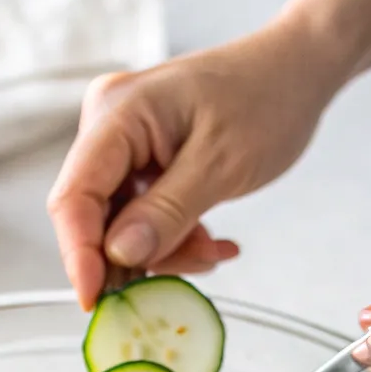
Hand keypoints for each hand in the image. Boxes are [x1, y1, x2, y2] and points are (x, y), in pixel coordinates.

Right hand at [47, 23, 339, 308]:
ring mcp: (122, 146)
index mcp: (117, 114)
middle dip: (138, 255)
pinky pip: (140, 218)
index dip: (79, 255)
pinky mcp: (140, 163)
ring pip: (120, 226)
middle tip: (192, 265)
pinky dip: (172, 238)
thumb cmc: (268, 99)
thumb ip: (167, 212)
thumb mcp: (222, 164)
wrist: (296, 70)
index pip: (74, 196)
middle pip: (93, 217)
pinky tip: (209, 239)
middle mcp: (108, 127)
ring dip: (164, 250)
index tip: (96, 301)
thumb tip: (119, 254)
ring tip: (212, 247)